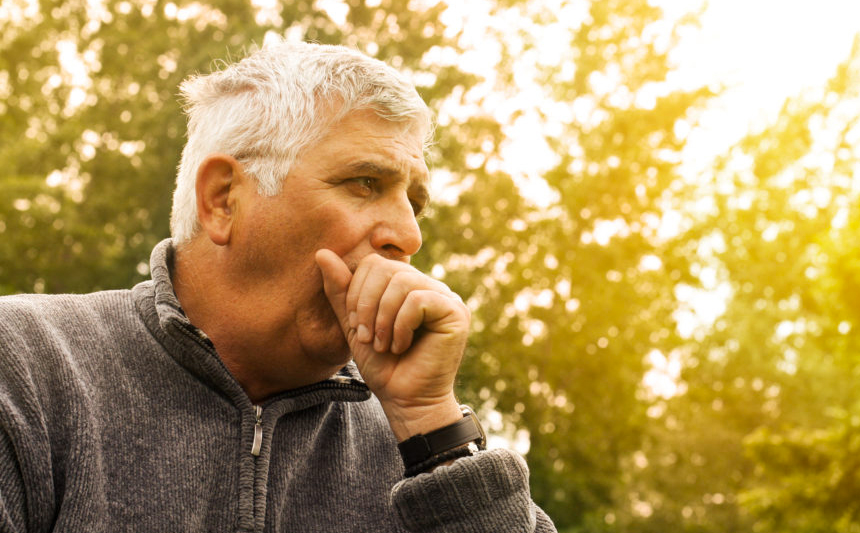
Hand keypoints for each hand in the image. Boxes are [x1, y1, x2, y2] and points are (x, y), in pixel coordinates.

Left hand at [315, 250, 468, 440]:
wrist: (405, 402)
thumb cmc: (383, 367)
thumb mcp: (354, 325)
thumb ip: (341, 291)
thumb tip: (322, 252)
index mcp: (407, 286)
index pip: (375, 263)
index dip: (357, 291)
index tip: (356, 326)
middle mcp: (429, 286)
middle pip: (387, 269)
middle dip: (367, 304)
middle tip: (367, 337)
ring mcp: (446, 297)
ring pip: (402, 282)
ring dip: (383, 318)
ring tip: (384, 344)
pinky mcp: (456, 312)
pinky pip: (418, 300)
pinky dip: (401, 325)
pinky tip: (401, 346)